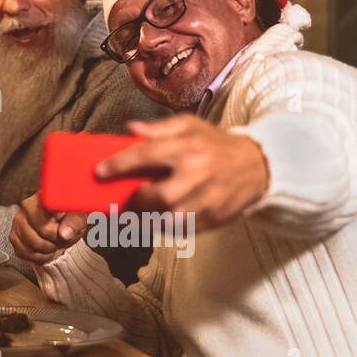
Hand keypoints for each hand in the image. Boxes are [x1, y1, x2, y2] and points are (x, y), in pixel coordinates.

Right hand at [10, 194, 87, 263]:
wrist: (61, 221)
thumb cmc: (69, 217)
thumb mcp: (78, 217)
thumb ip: (74, 222)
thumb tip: (64, 233)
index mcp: (43, 198)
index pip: (45, 222)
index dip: (56, 233)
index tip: (64, 232)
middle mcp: (26, 206)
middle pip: (38, 236)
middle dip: (53, 243)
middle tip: (60, 238)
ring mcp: (18, 221)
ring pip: (30, 246)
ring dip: (45, 252)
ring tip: (53, 244)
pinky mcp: (14, 234)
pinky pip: (22, 252)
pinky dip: (36, 257)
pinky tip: (45, 250)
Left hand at [96, 116, 270, 229]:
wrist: (256, 166)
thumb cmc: (215, 144)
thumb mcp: (189, 125)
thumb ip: (159, 128)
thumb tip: (130, 129)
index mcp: (188, 147)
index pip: (147, 154)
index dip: (119, 164)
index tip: (99, 171)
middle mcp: (198, 174)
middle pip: (159, 195)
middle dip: (136, 200)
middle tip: (126, 197)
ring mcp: (208, 200)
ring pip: (170, 218)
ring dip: (148, 219)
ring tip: (137, 213)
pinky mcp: (214, 219)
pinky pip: (183, 230)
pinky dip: (165, 228)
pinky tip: (156, 220)